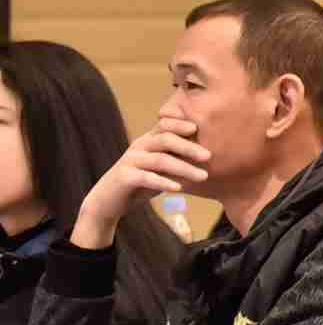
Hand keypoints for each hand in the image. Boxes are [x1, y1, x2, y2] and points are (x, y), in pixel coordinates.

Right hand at [75, 126, 212, 245]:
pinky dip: (163, 182)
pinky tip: (178, 188)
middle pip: (166, 139)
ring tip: (203, 176)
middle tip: (209, 156)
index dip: (181, 124)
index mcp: (149, 140)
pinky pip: (146, 178)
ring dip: (184, 168)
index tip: (198, 128)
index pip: (166, 125)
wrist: (109, 200)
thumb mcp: (161, 167)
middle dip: (189, 147)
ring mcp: (130, 161)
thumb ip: (178, 157)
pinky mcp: (124, 177)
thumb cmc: (142, 181)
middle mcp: (139, 146)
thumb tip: (212, 153)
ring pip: (160, 160)